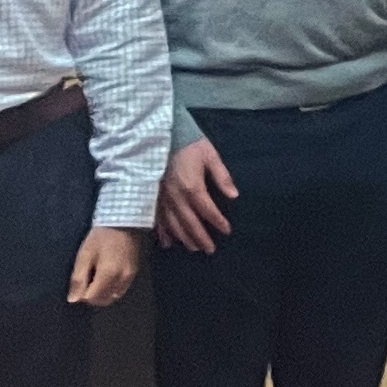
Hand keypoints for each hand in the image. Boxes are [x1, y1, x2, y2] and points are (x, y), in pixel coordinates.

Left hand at [68, 226, 143, 305]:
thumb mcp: (84, 255)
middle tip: (86, 283)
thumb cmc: (100, 238)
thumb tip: (73, 300)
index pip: (92, 298)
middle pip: (103, 300)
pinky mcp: (134, 273)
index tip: (79, 284)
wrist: (124, 222)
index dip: (82, 295)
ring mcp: (129, 277)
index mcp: (107, 275)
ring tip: (96, 281)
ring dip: (102, 294)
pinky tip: (106, 278)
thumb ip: (78, 279)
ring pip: (113, 296)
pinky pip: (121, 289)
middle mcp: (121, 279)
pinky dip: (112, 289)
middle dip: (92, 297)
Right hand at [158, 137, 235, 251]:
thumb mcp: (211, 156)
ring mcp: (162, 199)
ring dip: (184, 238)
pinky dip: (163, 233)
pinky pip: (157, 220)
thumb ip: (222, 177)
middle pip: (190, 223)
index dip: (218, 222)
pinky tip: (168, 243)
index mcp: (193, 187)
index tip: (226, 231)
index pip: (208, 211)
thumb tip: (234, 195)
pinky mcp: (152, 198)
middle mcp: (176, 197)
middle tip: (209, 250)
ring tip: (193, 248)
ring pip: (173, 225)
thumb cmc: (190, 145)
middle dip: (201, 238)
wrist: (162, 136)